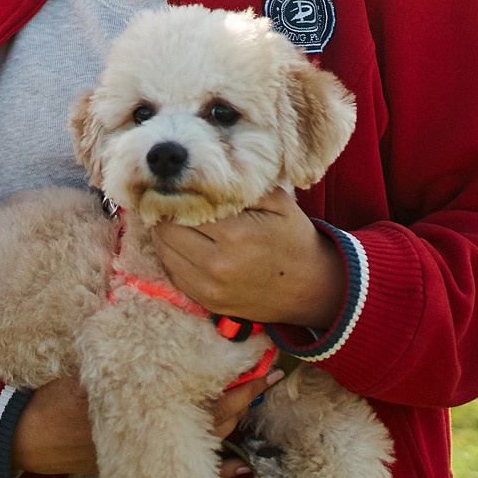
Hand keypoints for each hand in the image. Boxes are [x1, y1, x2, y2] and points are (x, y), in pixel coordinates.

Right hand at [10, 365, 281, 477]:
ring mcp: (157, 449)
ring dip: (237, 419)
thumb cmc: (58, 396)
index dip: (236, 372)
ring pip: (211, 438)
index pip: (207, 390)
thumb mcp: (90, 362)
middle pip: (218, 415)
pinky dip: (220, 469)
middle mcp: (160, 429)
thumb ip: (121, 342)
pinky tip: (239, 468)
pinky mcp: (150, 460)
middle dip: (246, 393)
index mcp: (151, 402)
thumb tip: (138, 303)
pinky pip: (193, 466)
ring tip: (258, 396)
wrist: (32, 438)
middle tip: (270, 372)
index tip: (257, 353)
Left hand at [153, 188, 345, 328]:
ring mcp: (210, 288)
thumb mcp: (279, 203)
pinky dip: (173, 257)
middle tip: (173, 203)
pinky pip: (174, 275)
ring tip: (177, 222)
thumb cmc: (294, 239)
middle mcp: (217, 265)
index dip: (176, 195)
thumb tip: (204, 175)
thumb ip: (242, 187)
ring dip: (166, 236)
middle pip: (165, 232)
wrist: (312, 288)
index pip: (181, 209)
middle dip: (166, 214)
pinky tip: (186, 245)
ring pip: (164, 253)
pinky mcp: (208, 302)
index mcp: (234, 234)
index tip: (178, 187)